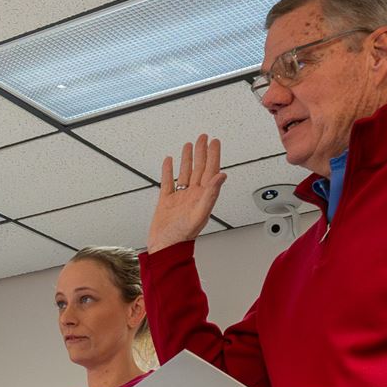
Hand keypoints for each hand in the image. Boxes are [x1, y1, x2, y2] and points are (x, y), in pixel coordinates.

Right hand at [147, 134, 223, 248]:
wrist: (164, 248)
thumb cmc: (182, 237)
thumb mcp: (199, 214)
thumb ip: (211, 194)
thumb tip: (222, 176)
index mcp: (202, 197)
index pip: (210, 170)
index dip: (213, 155)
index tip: (214, 142)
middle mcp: (192, 195)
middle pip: (199, 168)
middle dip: (201, 152)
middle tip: (203, 138)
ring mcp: (179, 198)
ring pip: (185, 173)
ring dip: (187, 159)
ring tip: (189, 145)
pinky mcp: (166, 202)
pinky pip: (168, 182)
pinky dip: (168, 171)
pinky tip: (169, 162)